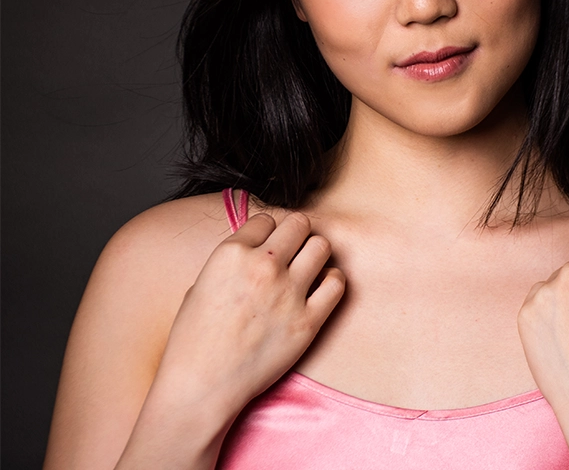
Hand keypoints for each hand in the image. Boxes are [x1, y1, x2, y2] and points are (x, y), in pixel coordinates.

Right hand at [150, 212, 344, 420]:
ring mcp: (288, 293)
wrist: (200, 387)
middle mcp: (263, 266)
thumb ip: (233, 260)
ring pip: (321, 246)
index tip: (266, 246)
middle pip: (299, 224)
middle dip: (296, 234)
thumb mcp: (201, 283)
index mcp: (232, 253)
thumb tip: (257, 247)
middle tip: (292, 252)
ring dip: (315, 254)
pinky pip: (336, 283)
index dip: (267, 232)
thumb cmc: (194, 339)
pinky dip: (331, 281)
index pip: (266, 218)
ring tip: (307, 268)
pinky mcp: (308, 321)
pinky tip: (320, 289)